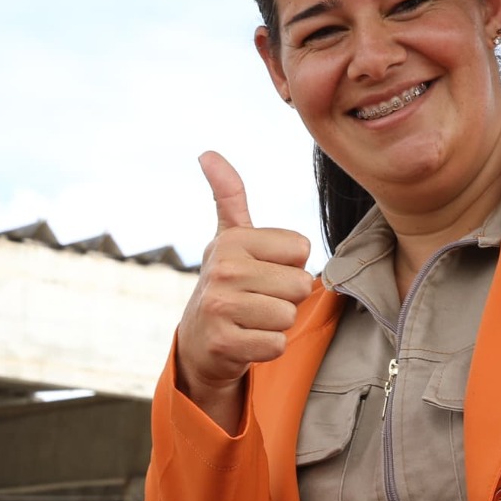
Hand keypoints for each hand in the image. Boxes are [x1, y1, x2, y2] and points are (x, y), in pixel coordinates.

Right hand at [174, 152, 312, 433]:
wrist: (199, 342)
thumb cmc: (227, 285)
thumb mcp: (228, 238)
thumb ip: (228, 195)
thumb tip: (207, 152)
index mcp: (232, 240)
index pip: (301, 249)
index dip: (290, 265)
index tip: (262, 272)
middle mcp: (222, 269)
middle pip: (299, 284)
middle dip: (286, 298)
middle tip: (258, 300)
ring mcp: (220, 307)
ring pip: (288, 315)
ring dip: (276, 324)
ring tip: (251, 320)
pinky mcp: (223, 343)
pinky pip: (275, 344)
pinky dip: (267, 347)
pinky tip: (246, 340)